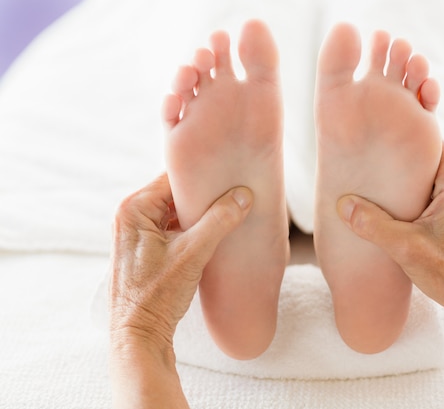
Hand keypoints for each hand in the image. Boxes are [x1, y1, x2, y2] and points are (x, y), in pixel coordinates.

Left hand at [108, 173, 252, 346]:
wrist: (138, 336)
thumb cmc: (156, 296)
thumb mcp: (192, 253)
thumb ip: (219, 221)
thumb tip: (243, 195)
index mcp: (134, 209)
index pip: (173, 178)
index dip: (202, 176)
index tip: (227, 176)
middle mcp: (130, 217)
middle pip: (175, 194)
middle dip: (203, 196)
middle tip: (232, 194)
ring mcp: (136, 234)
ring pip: (175, 212)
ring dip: (199, 215)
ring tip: (228, 214)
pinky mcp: (145, 251)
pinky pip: (172, 228)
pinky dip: (192, 230)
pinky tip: (213, 235)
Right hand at [337, 143, 443, 323]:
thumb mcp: (407, 249)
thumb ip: (373, 224)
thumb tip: (343, 204)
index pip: (425, 137)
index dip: (396, 134)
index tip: (370, 137)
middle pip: (422, 152)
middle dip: (393, 155)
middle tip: (363, 158)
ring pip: (423, 169)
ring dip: (399, 175)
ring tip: (370, 177)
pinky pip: (427, 184)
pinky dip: (407, 189)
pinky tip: (385, 199)